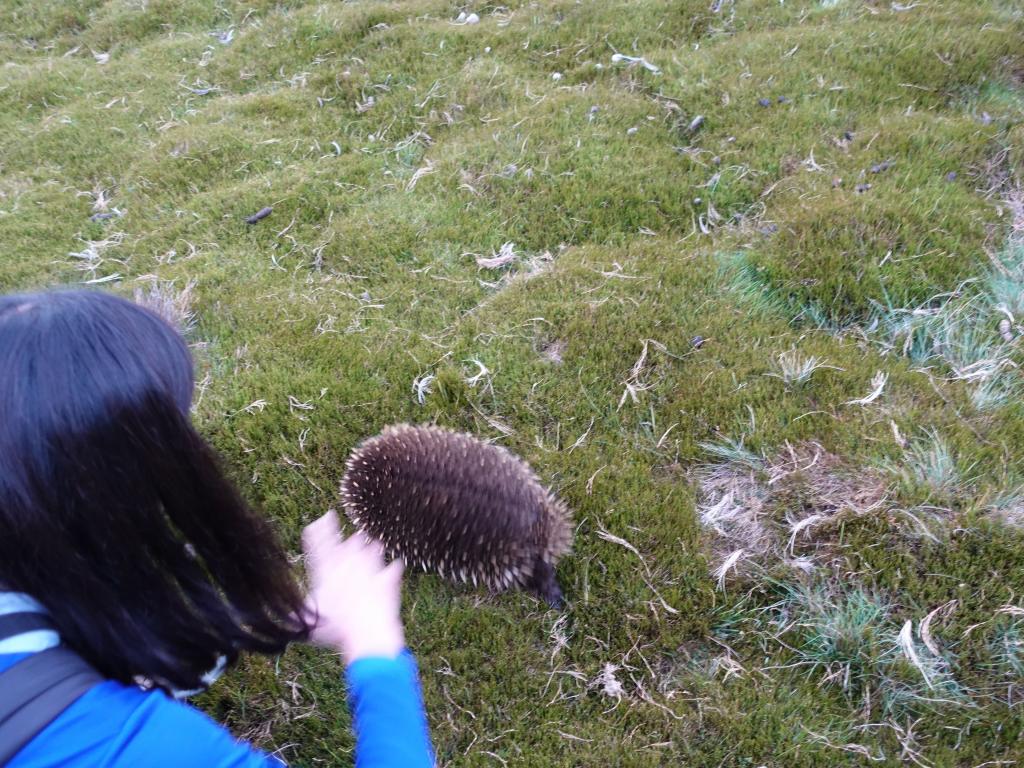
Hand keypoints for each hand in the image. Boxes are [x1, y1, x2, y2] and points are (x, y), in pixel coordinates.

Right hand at [302, 511, 405, 663]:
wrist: (365, 631)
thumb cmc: (335, 627)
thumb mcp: (311, 618)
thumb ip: (302, 612)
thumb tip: (289, 617)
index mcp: (326, 569)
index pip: (320, 541)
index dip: (321, 527)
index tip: (325, 517)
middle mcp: (348, 563)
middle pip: (350, 543)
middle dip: (351, 541)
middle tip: (352, 539)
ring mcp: (370, 569)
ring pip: (372, 549)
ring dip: (372, 550)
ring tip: (373, 546)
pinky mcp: (387, 578)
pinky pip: (392, 569)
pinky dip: (392, 570)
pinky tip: (394, 567)